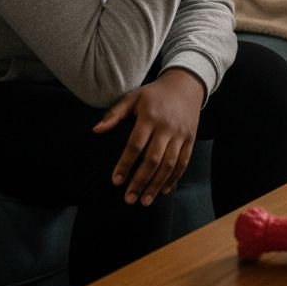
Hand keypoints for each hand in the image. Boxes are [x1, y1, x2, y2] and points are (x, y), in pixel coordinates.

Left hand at [93, 68, 205, 205]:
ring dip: (157, 185)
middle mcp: (166, 127)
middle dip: (140, 181)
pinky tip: (164, 190)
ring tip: (145, 200)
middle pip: (153, 159)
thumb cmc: (154, 94)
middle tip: (129, 198)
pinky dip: (174, 178)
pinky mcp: (190, 139)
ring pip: (169, 164)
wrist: (185, 85)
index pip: (135, 145)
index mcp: (149, 117)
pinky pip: (183, 162)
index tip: (116, 181)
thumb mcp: (132, 98)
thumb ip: (114, 114)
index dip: (125, 164)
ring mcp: (181, 134)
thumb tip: (96, 131)